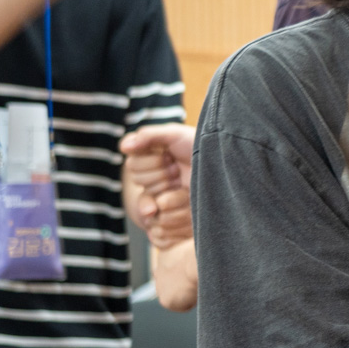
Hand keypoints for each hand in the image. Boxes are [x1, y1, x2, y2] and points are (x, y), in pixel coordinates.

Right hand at [122, 124, 194, 241]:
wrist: (225, 167)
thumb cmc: (202, 146)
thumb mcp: (176, 134)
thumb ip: (148, 136)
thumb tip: (123, 147)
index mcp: (153, 156)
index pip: (133, 163)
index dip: (151, 161)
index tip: (170, 156)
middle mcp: (156, 174)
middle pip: (138, 179)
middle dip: (160, 173)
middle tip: (178, 169)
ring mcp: (163, 193)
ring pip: (148, 195)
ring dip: (167, 187)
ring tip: (183, 180)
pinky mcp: (170, 210)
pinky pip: (156, 212)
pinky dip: (166, 204)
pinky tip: (179, 197)